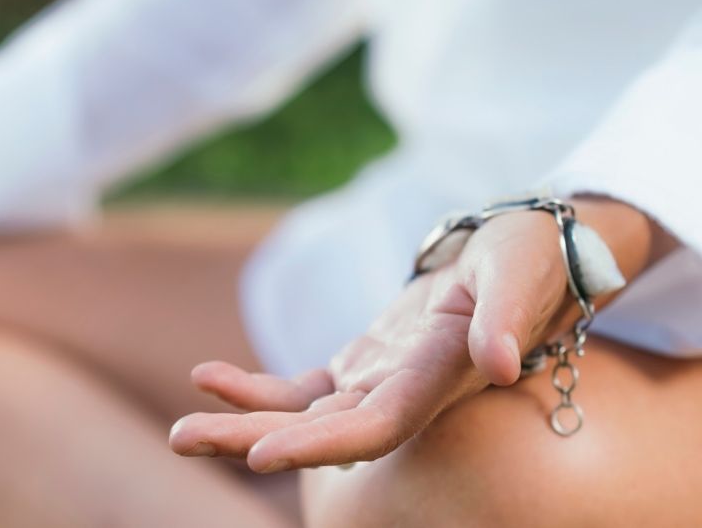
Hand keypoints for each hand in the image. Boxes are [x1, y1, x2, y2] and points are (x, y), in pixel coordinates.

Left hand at [169, 199, 667, 472]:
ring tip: (180, 431)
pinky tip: (208, 378)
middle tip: (180, 439)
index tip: (260, 454)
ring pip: (302, 418)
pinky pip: (302, 391)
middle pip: (321, 434)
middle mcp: (404, 393)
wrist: (526, 254)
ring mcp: (378, 384)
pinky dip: (257, 389)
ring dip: (242, 423)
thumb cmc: (528, 255)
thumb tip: (501, 365)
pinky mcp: (362, 367)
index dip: (318, 444)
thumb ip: (505, 318)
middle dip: (251, 439)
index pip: (374, 427)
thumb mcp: (518, 271)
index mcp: (439, 377)